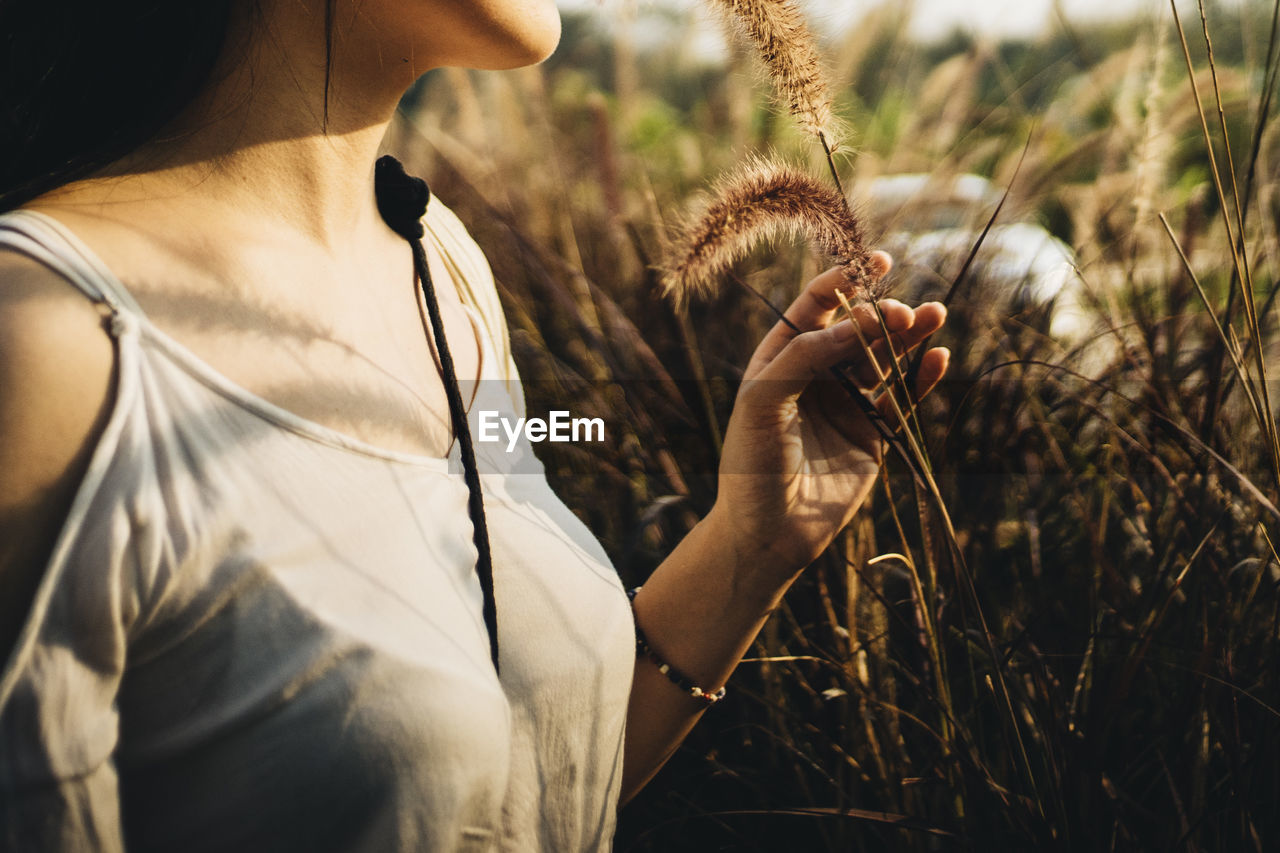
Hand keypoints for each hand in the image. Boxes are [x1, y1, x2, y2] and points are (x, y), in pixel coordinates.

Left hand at [706, 254, 949, 577]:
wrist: (766, 533)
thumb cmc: (750, 464)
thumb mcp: (762, 401)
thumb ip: (803, 358)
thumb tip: (852, 323)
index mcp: (781, 358)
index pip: (815, 308)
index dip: (842, 282)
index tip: (872, 262)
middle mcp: (816, 375)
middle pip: (857, 328)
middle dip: (881, 313)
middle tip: (901, 313)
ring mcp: (847, 403)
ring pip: (885, 357)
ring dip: (910, 336)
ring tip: (934, 315)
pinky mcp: (873, 434)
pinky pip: (903, 397)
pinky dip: (921, 377)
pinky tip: (938, 358)